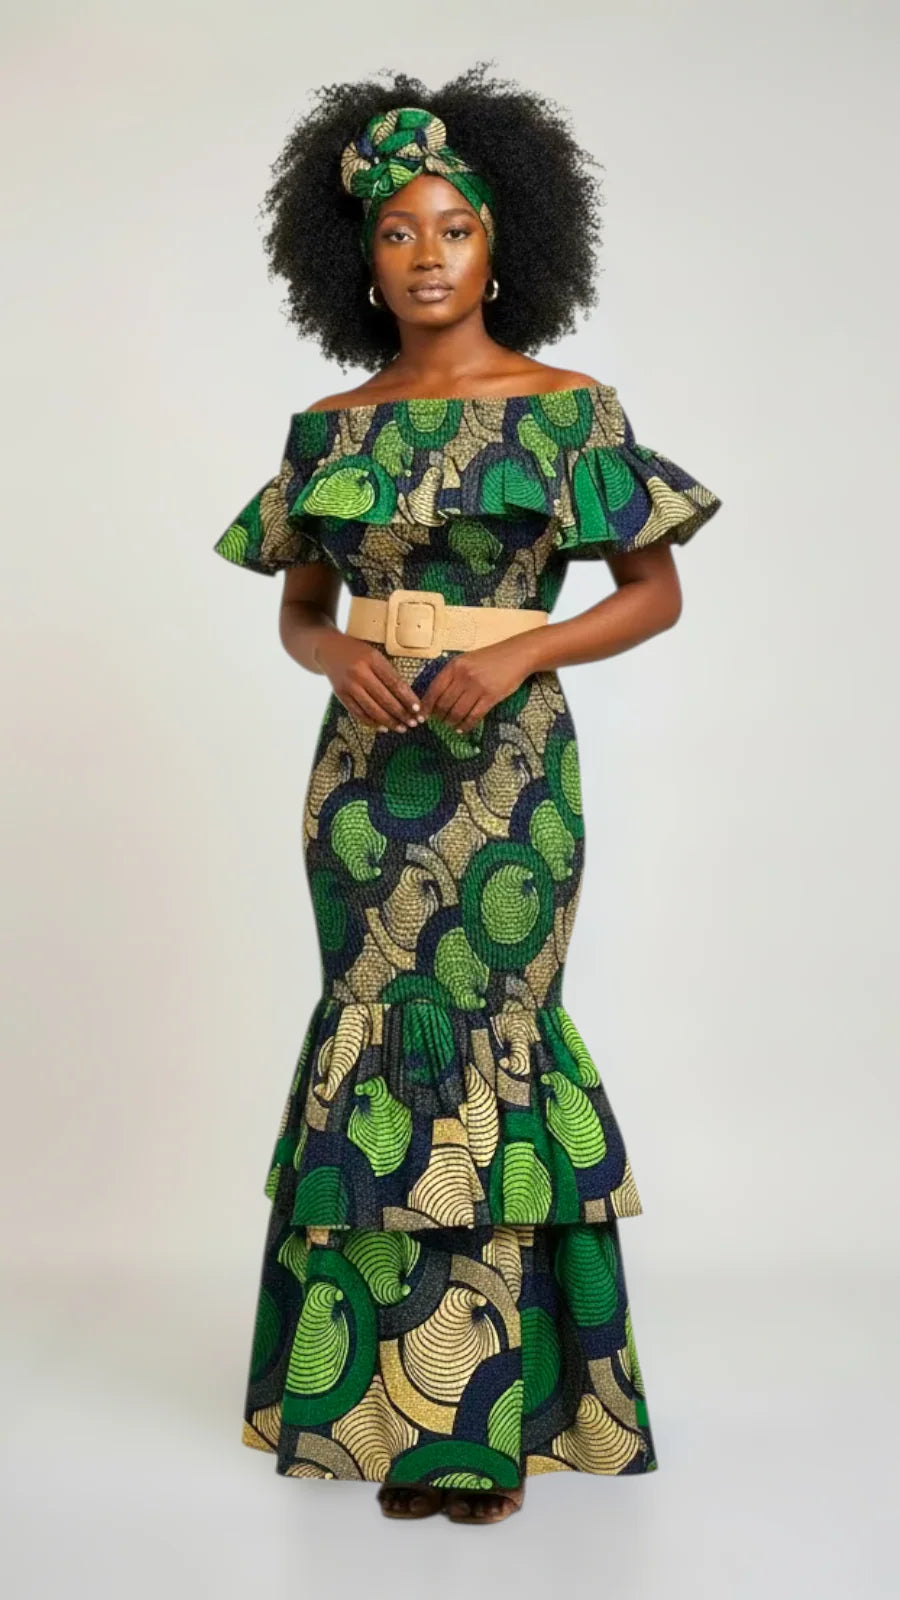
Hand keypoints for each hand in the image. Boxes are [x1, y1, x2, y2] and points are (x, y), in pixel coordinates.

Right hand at [316, 633, 423, 731]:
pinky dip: (371, 722)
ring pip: (372, 709)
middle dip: (401, 714)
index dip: (408, 699)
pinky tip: (383, 728)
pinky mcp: (340, 695)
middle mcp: (359, 672)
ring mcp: (348, 685)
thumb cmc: (357, 651)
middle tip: (413, 723)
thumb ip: (387, 671)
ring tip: (401, 728)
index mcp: (372, 659)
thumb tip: (408, 696)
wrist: (327, 649)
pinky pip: (358, 713)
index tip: (418, 709)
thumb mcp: (374, 653)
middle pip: (385, 699)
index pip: (395, 683)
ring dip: (389, 722)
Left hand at [416, 638, 536, 731]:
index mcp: (454, 666)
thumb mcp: (466, 660)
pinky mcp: (491, 696)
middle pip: (444, 703)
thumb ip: (451, 675)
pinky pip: (474, 716)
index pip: (434, 689)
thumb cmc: (490, 658)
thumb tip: (435, 697)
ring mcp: (477, 687)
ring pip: (458, 712)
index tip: (422, 716)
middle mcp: (463, 676)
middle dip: (439, 716)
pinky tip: (462, 729)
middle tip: (438, 722)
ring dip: (451, 722)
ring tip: (450, 725)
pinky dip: (466, 725)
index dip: (426, 706)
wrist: (516, 655)